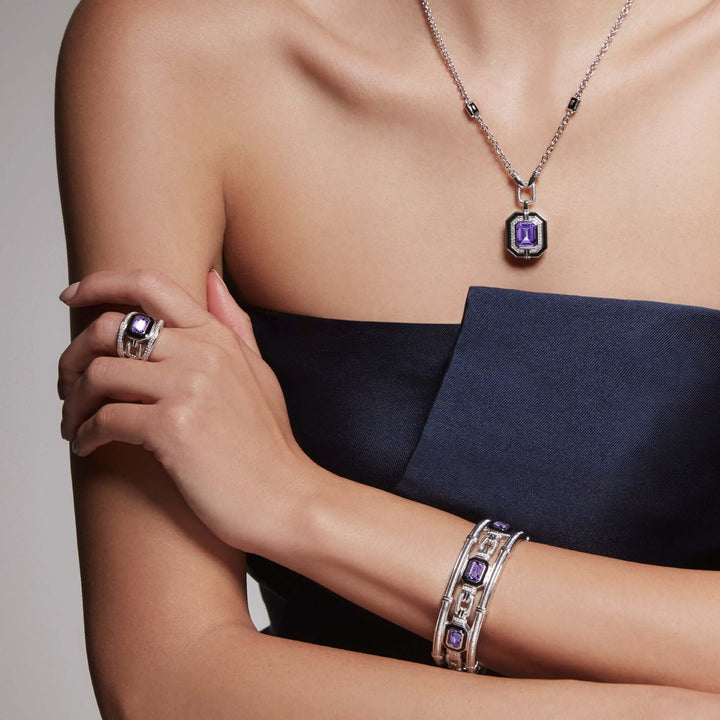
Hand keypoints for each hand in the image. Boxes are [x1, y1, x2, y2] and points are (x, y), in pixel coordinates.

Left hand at [57, 268, 312, 552]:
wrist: (286, 498)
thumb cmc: (269, 444)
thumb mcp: (259, 372)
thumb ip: (235, 324)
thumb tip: (213, 281)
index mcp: (218, 336)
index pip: (149, 284)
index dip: (100, 283)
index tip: (72, 296)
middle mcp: (202, 352)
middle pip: (109, 328)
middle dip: (73, 355)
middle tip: (67, 383)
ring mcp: (188, 387)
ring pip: (99, 374)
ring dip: (73, 402)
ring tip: (74, 422)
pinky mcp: (173, 427)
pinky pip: (105, 419)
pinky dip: (84, 434)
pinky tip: (87, 447)